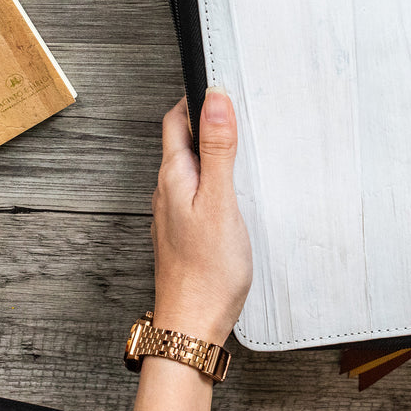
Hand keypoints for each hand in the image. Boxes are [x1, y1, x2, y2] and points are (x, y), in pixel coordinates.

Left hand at [152, 89, 252, 345]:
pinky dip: (215, 181)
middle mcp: (167, 192)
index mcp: (172, 176)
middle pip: (182, 142)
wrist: (192, 326)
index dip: (194, 98)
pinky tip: (235, 191)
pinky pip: (197, 193)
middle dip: (206, 121)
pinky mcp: (185, 233)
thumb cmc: (207, 270)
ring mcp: (174, 214)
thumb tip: (214, 98)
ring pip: (190, 169)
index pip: (175, 120)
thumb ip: (218, 150)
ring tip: (242, 146)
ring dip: (212, 152)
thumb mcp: (220, 200)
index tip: (221, 84)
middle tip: (239, 110)